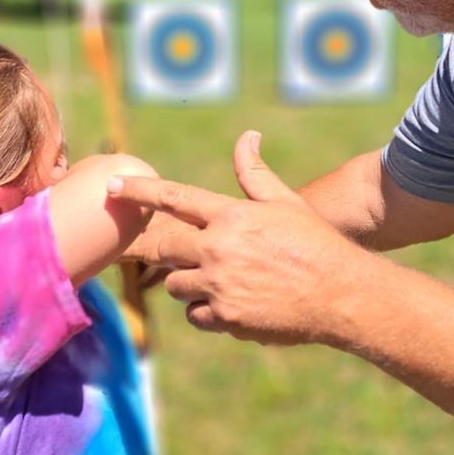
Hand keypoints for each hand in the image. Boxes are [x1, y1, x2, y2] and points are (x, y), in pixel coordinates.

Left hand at [107, 130, 367, 344]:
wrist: (341, 295)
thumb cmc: (316, 244)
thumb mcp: (285, 203)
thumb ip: (255, 173)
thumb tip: (247, 137)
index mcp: (231, 215)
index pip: (173, 198)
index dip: (138, 190)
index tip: (111, 184)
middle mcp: (219, 248)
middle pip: (167, 247)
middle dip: (175, 251)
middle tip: (203, 255)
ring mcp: (219, 285)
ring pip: (176, 285)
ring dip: (191, 283)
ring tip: (229, 280)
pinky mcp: (225, 317)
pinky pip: (195, 315)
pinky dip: (207, 311)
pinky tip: (235, 304)